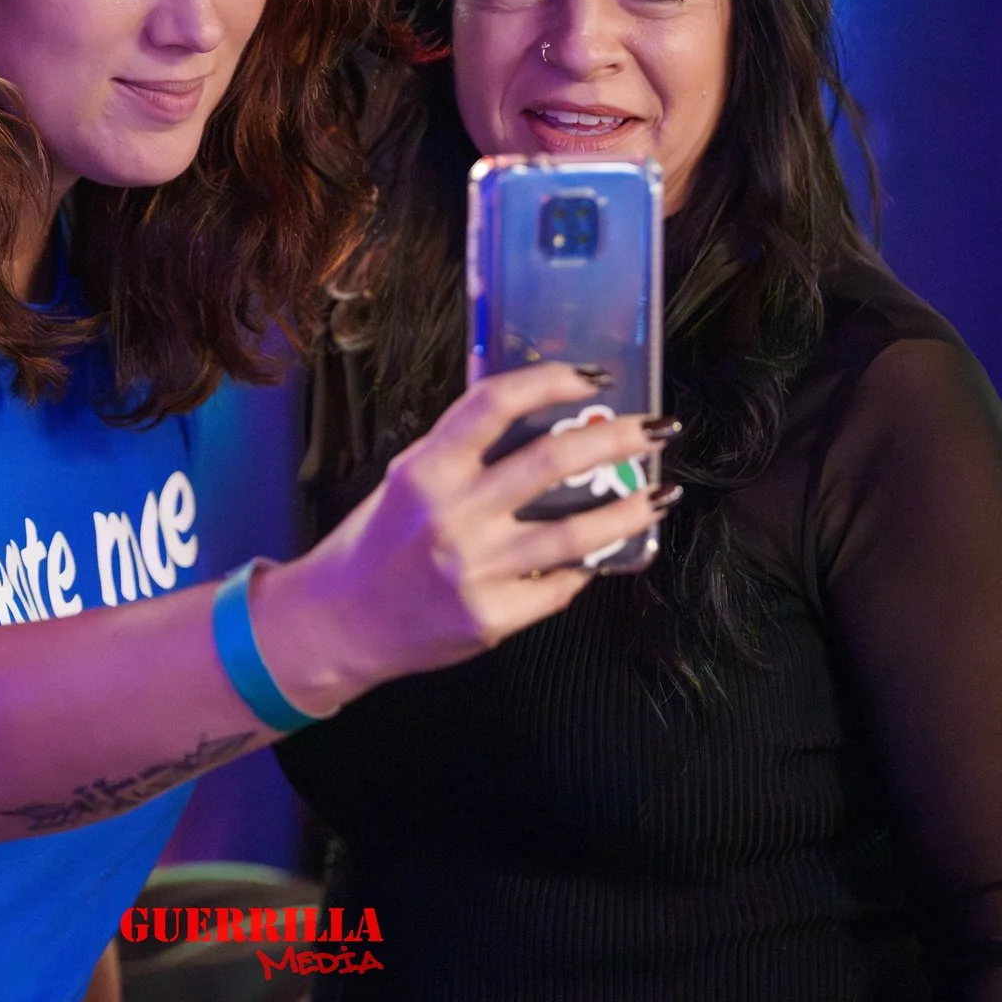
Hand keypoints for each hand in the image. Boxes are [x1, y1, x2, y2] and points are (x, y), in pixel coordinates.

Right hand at [256, 363, 674, 709]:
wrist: (340, 624)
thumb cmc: (377, 544)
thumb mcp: (407, 480)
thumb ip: (464, 451)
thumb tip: (544, 418)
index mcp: (426, 470)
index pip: (496, 403)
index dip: (551, 381)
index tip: (593, 377)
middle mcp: (452, 516)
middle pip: (554, 461)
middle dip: (619, 439)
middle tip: (657, 429)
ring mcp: (474, 571)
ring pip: (578, 533)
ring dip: (632, 509)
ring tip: (661, 495)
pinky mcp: (491, 618)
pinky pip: (560, 586)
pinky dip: (585, 568)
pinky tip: (602, 556)